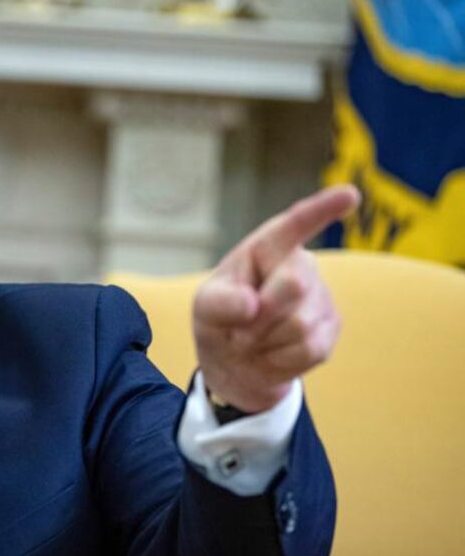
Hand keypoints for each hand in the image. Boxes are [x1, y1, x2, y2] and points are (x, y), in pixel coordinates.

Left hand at [193, 186, 360, 412]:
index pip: (296, 224)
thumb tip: (252, 305)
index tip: (350, 194)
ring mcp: (321, 296)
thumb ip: (221, 303)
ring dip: (265, 340)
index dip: (323, 209)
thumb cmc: (220, 320)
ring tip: (254, 338)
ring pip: (299, 325)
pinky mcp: (331, 328)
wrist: (236, 361)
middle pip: (294, 285)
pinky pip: (309, 349)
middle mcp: (302, 264)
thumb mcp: (206, 308)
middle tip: (238, 330)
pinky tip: (272, 351)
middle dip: (260, 315)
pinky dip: (280, 358)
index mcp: (268, 247)